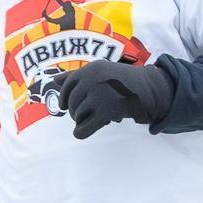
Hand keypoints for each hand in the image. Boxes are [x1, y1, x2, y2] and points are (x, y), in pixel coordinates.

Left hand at [47, 60, 175, 138]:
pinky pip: (83, 128)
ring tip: (98, 116)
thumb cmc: (121, 81)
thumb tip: (53, 80)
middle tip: (87, 114)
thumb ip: (76, 76)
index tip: (63, 106)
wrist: (149, 90)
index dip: (63, 98)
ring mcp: (99, 96)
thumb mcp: (99, 72)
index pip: (66, 87)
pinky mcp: (106, 112)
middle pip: (71, 103)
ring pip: (77, 116)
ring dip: (84, 119)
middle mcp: (92, 80)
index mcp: (89, 70)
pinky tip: (81, 132)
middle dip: (76, 111)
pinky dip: (81, 132)